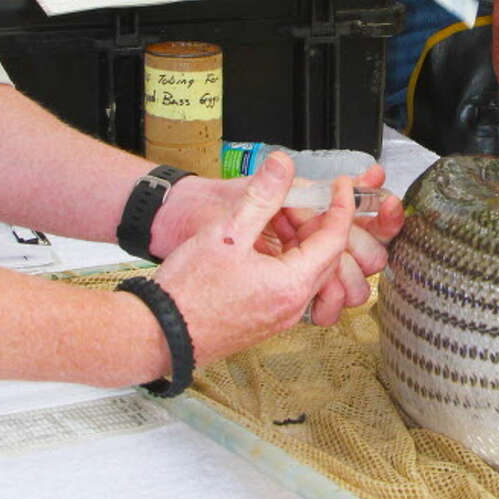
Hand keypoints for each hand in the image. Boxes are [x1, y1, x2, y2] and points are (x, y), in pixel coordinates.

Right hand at [151, 156, 403, 356]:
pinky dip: (286, 260)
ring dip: (299, 241)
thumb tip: (282, 164)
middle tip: (299, 198)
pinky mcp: (263, 322)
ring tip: (276, 218)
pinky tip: (262, 245)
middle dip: (318, 222)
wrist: (158, 334)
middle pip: (325, 257)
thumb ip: (261, 197)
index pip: (334, 240)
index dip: (340, 207)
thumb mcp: (227, 233)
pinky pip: (289, 286)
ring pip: (307, 272)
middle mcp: (291, 307)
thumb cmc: (188, 291)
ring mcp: (278, 318)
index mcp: (291, 285)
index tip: (340, 185)